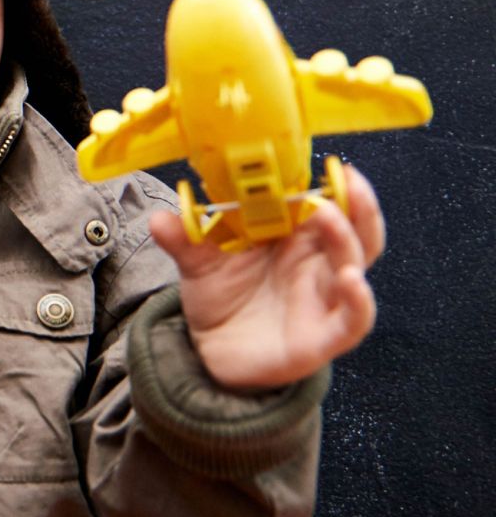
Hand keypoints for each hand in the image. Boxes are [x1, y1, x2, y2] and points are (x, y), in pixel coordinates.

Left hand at [148, 163, 383, 391]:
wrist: (215, 352)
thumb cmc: (222, 298)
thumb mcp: (199, 263)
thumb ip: (184, 240)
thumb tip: (158, 218)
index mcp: (295, 240)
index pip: (327, 205)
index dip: (335, 185)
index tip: (332, 164)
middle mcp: (318, 265)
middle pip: (355, 230)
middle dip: (358, 203)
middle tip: (345, 178)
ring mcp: (325, 299)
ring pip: (356, 265)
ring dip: (351, 239)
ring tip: (331, 217)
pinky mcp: (324, 336)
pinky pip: (354, 319)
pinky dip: (359, 301)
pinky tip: (352, 281)